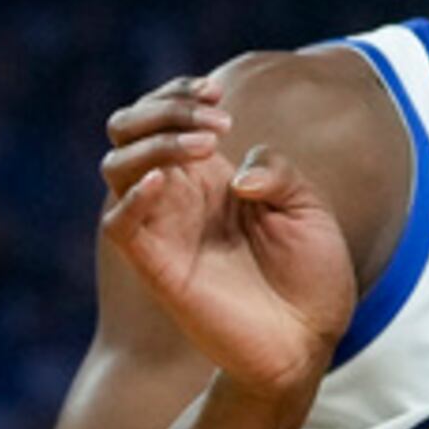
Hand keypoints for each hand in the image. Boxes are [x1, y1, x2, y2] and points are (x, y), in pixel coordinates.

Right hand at [98, 75, 358, 403]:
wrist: (311, 339)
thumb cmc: (311, 273)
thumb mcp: (307, 207)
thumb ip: (277, 170)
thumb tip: (235, 174)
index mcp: (209, 176)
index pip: (163, 117)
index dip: (178, 92)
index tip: (216, 90)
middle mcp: (179, 196)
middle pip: (127, 130)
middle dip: (161, 107)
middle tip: (216, 119)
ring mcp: (164, 229)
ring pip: (116, 167)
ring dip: (154, 142)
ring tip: (207, 144)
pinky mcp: (159, 266)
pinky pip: (119, 224)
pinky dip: (132, 197)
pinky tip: (166, 181)